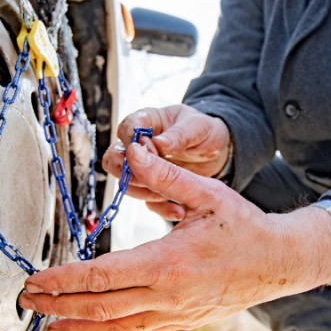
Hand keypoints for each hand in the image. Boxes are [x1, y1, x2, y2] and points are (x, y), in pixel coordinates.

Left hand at [21, 142, 330, 330]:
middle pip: (99, 307)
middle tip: (27, 300)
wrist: (279, 264)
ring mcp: (173, 314)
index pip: (102, 276)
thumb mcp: (209, 194)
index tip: (37, 278)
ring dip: (76, 326)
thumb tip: (134, 152)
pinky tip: (87, 329)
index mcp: (168, 263)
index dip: (63, 280)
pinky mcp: (179, 322)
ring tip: (47, 324)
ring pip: (114, 327)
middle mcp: (167, 296)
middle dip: (57, 305)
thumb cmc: (244, 229)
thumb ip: (166, 176)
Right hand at [102, 105, 229, 218]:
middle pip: (114, 158)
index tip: (149, 151)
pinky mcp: (152, 186)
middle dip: (129, 170)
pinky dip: (159, 206)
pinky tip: (178, 209)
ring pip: (125, 181)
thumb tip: (156, 144)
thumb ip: (177, 135)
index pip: (125, 129)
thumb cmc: (204, 131)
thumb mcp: (197, 127)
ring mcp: (143, 167)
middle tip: (152, 176)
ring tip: (169, 192)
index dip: (132, 141)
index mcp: (147, 122)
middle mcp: (139, 145)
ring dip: (144, 190)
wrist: (216, 152)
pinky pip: (145, 199)